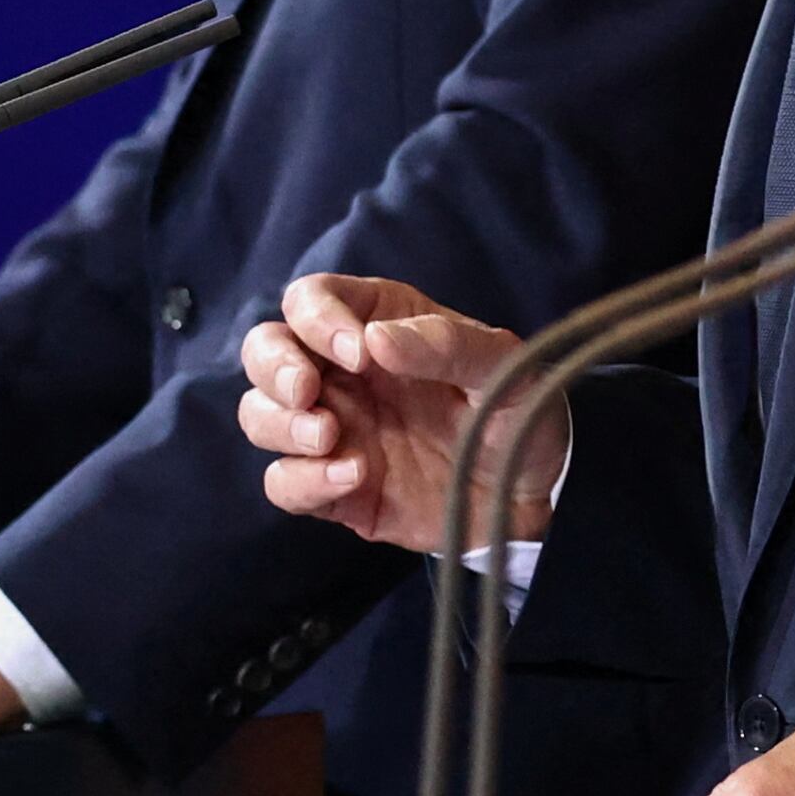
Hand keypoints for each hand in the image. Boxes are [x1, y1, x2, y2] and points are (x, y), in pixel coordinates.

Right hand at [235, 273, 559, 554]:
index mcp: (377, 325)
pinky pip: (283, 483)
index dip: (318, 319)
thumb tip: (377, 340)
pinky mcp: (333, 489)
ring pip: (260, 415)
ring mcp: (333, 431)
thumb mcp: (503, 367)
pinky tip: (354, 476)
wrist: (534, 496)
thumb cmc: (517, 413)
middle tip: (307, 390)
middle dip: (273, 366)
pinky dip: (303, 480)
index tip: (360, 353)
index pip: (311, 299)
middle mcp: (342, 374)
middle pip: (264, 350)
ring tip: (330, 436)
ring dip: (280, 423)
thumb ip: (448, 344)